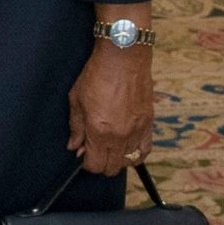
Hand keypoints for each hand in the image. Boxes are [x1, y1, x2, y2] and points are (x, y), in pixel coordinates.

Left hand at [67, 41, 154, 176]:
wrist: (124, 57)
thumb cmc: (97, 74)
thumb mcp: (76, 100)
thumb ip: (76, 127)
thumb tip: (74, 147)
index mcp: (99, 131)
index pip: (95, 165)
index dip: (86, 163)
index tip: (82, 154)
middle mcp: (120, 135)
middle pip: (112, 167)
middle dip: (100, 164)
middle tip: (94, 151)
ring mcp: (137, 130)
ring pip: (129, 161)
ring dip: (118, 159)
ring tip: (110, 148)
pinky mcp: (149, 123)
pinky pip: (145, 150)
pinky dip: (136, 153)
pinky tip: (127, 146)